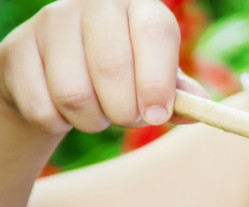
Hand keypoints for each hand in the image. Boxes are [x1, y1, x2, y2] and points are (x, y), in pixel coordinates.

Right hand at [0, 0, 206, 134]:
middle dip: (125, 111)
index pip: (154, 32)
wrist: (59, 75)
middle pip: (112, 68)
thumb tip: (199, 108)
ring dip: (92, 120)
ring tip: (97, 111)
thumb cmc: (124, 77)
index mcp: (138, 6)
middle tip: (127, 117)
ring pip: (74, 94)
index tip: (158, 115)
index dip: (157, 80)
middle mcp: (92, 3)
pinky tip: (65, 109)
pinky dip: (60, 123)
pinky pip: (43, 107)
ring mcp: (49, 23)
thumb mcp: (157, 80)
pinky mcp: (16, 50)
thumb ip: (180, 95)